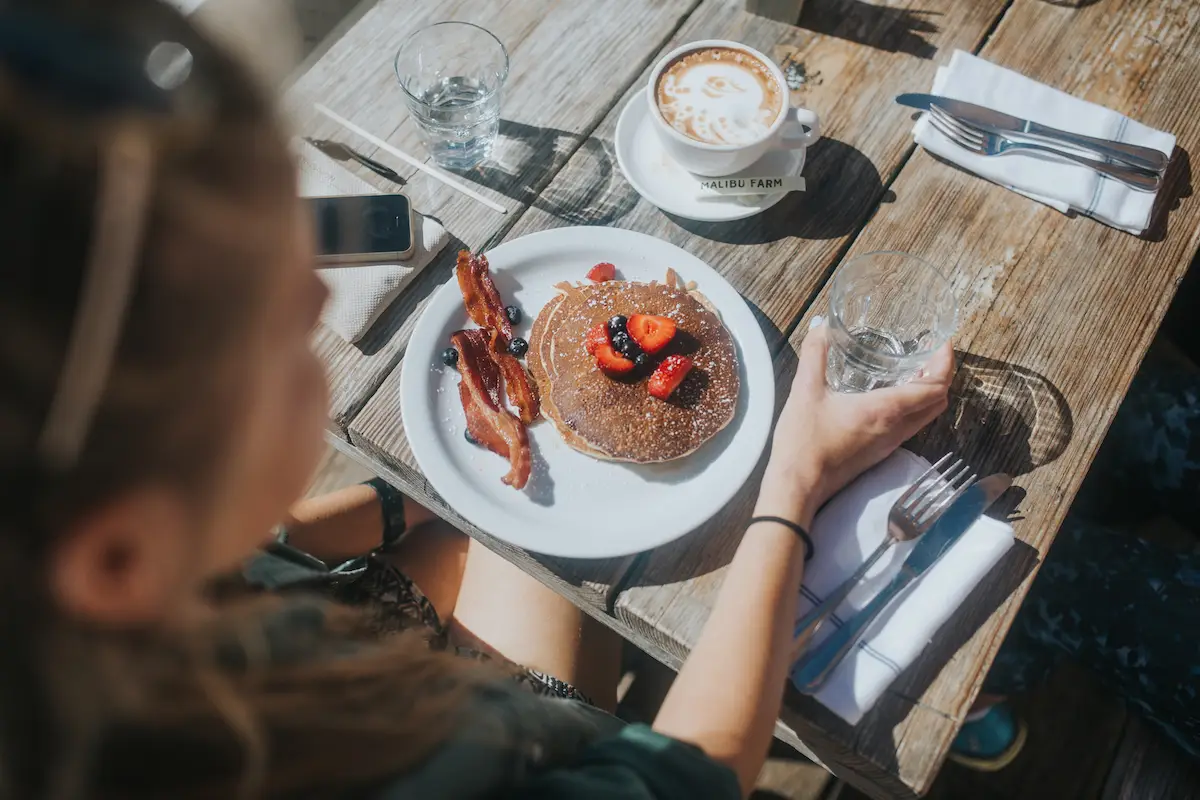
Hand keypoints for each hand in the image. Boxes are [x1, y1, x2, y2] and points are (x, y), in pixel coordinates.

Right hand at [758, 323, 954, 524]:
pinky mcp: (879, 452)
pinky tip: (890, 395)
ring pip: (926, 417)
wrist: (799, 485)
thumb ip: (815, 353)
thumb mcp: (805, 390)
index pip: (935, 387)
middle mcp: (895, 428)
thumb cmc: (804, 442)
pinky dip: (912, 407)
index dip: (946, 363)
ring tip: (914, 371)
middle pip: (938, 402)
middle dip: (942, 375)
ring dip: (928, 393)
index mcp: (885, 410)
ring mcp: (890, 443)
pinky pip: (910, 426)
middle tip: (931, 354)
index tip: (942, 344)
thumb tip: (821, 326)